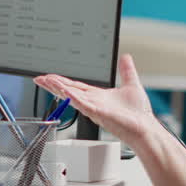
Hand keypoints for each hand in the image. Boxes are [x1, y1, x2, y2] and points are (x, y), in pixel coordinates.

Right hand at [33, 54, 155, 143]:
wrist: (145, 129)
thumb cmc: (138, 114)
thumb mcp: (131, 85)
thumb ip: (126, 71)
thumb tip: (126, 57)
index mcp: (98, 96)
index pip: (75, 86)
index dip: (62, 81)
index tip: (49, 76)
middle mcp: (93, 102)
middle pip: (69, 91)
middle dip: (53, 84)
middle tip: (39, 78)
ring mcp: (95, 108)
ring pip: (72, 96)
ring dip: (59, 88)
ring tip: (46, 81)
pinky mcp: (99, 113)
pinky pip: (83, 104)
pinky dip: (73, 97)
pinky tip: (65, 90)